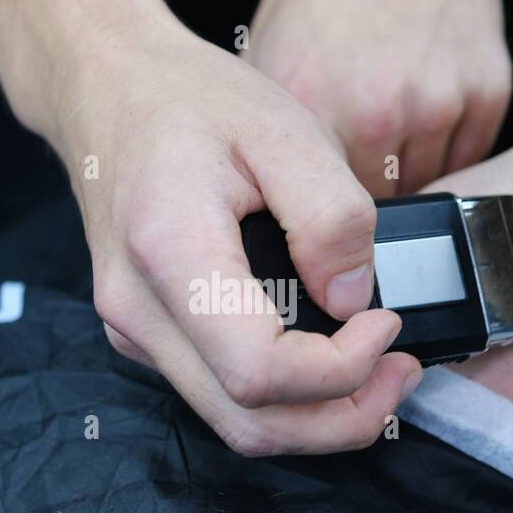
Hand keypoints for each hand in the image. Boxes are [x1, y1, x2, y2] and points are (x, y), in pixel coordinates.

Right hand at [49, 20, 422, 456]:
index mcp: (169, 252)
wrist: (110, 88)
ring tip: (379, 368)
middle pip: (247, 422)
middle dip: (341, 418)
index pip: (257, 370)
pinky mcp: (146, 335)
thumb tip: (353, 298)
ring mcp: (134, 331)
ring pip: (234, 423)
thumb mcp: (283, 127)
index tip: (386, 322)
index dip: (338, 371)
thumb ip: (330, 214)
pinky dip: (284, 397)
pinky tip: (327, 353)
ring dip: (317, 419)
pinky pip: (220, 395)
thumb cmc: (191, 99)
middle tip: (403, 370)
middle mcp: (138, 310)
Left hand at [245, 0, 512, 194]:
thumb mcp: (271, 45)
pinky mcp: (485, 94)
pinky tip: (426, 109)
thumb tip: (271, 191)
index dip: (318, 206)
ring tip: (392, 125)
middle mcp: (378, 111)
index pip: (316, 204)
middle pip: (374, 203)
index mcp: (313, 102)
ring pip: (424, 185)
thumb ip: (276, 127)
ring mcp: (438, 103)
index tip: (319, 200)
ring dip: (408, 170)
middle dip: (364, 189)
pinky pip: (467, 159)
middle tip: (359, 156)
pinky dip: (447, 148)